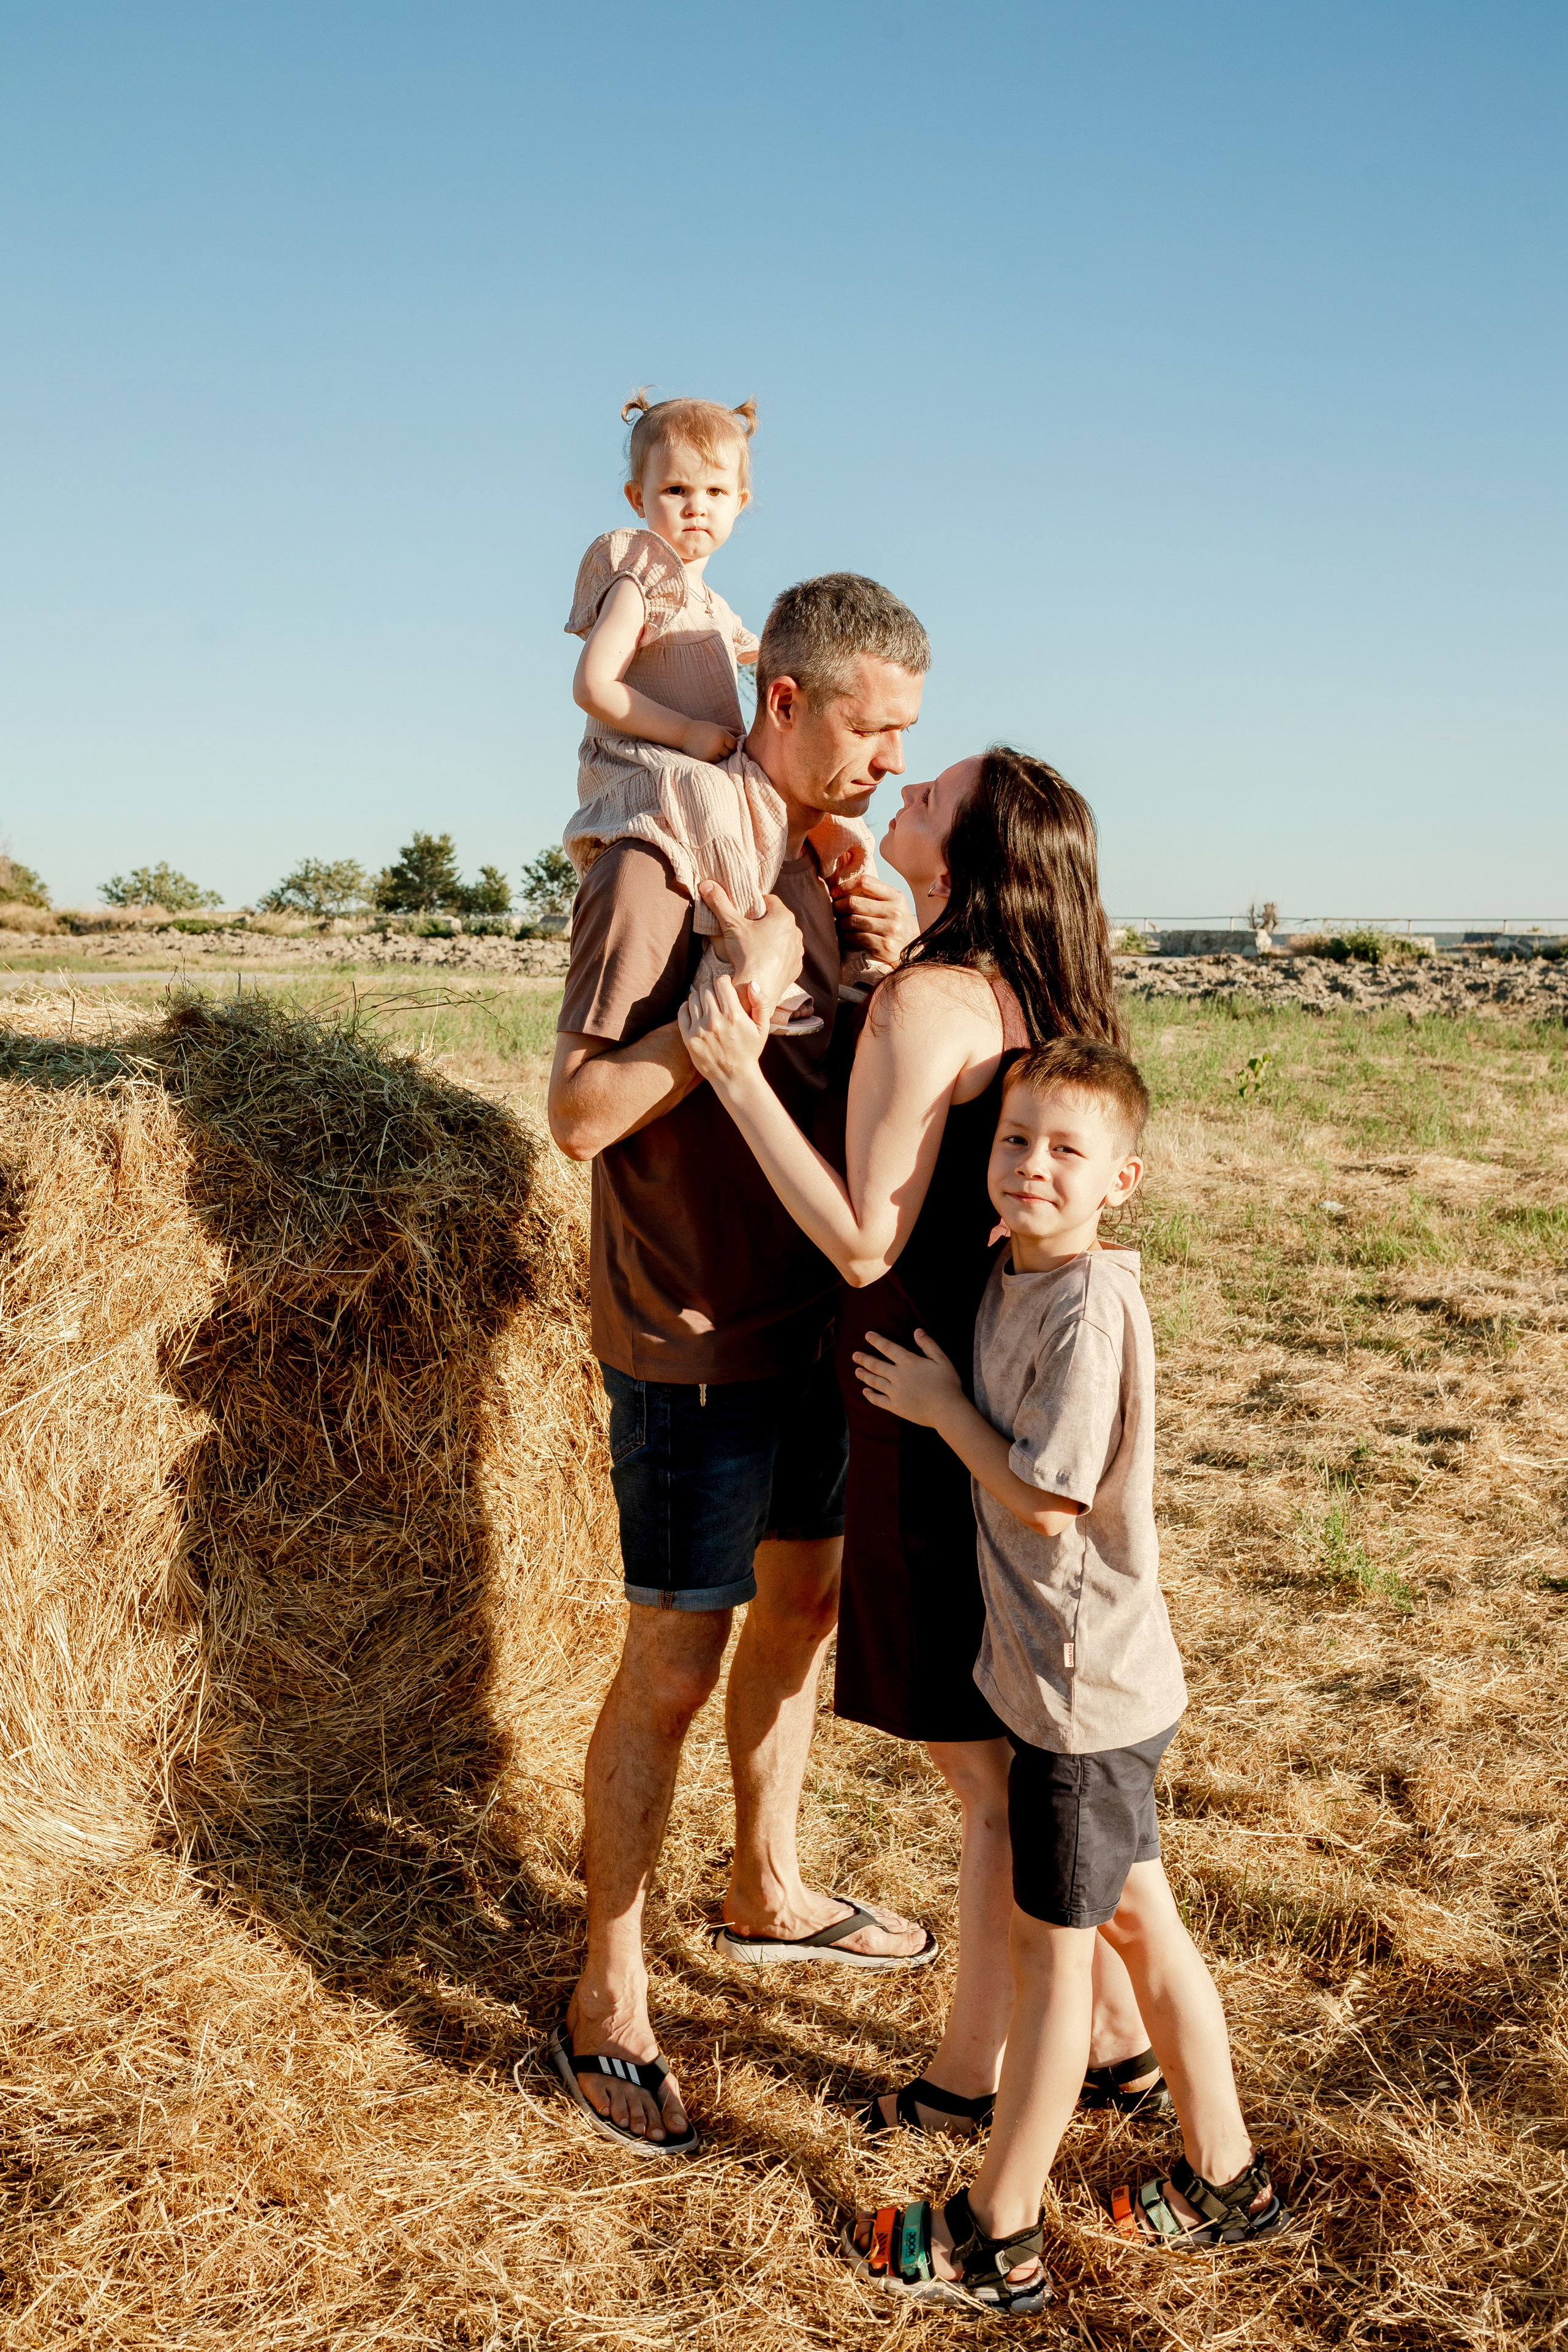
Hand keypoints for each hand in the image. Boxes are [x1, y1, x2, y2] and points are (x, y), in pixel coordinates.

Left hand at [678, 972, 768, 1087]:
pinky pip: (682, 1011)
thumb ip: (761, 1003)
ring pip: (693, 997)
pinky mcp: (688, 1038)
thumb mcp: (763, 1028)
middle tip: (717, 996)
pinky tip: (696, 1011)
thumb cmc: (750, 1050)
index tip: (726, 987)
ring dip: (700, 997)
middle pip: (706, 987)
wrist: (734, 1077)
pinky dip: (687, 1007)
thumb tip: (752, 983)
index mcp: (734, 1016)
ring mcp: (699, 1030)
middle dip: (712, 988)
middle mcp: (715, 1021)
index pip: (721, 983)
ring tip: (708, 1005)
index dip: (724, 981)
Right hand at [684, 720, 740, 762]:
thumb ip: (730, 731)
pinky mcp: (704, 760)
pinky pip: (713, 764)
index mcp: (721, 735)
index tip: (725, 744)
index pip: (734, 745)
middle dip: (725, 752)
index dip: (731, 745)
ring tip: (709, 749)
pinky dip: (711, 761)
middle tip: (714, 746)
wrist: (682, 733)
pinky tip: (705, 753)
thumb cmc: (701, 729)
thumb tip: (743, 734)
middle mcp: (717, 744)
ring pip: (721, 760)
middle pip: (729, 754)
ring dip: (718, 757)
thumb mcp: (716, 727)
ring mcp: (710, 753)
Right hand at [698, 879, 804, 1025]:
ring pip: (782, 937)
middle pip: (776, 919)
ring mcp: (798, 951)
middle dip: (762, 921)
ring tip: (753, 946)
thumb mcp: (731, 925)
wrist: (756, 990)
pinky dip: (776, 956)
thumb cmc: (747, 954)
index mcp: (784, 917)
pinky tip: (763, 960)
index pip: (769, 900)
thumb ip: (719, 902)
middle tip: (745, 928)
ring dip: (771, 938)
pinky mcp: (796, 968)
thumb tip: (706, 884)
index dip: (755, 903)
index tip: (744, 911)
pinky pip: (786, 955)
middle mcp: (796, 932)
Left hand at [828, 864, 917, 965]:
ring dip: (842, 923)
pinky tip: (849, 936)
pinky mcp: (884, 946)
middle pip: (854, 902)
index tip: (835, 892)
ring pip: (852, 921)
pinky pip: (856, 937)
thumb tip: (843, 889)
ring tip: (842, 924)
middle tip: (835, 909)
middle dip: (839, 905)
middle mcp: (895, 912)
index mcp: (896, 897)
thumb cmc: (898, 926)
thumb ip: (875, 896)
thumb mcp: (894, 906)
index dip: (845, 885)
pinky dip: (848, 936)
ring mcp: (891, 930)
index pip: (865, 882)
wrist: (914, 952)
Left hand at [851, 1328, 962, 1426]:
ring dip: (864, 1375)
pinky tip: (865, 1391)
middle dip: (864, 1359)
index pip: (889, 1348)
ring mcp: (895, 1392)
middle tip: (854, 1355)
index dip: (877, 1341)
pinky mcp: (895, 1407)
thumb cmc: (947, 1384)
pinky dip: (870, 1395)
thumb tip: (917, 1331)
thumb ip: (928, 1345)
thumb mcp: (942, 1360)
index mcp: (909, 1363)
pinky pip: (878, 1400)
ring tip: (856, 1370)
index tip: (867, 1335)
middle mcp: (899, 1376)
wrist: (947, 1410)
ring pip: (875, 1381)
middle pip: (877, 1365)